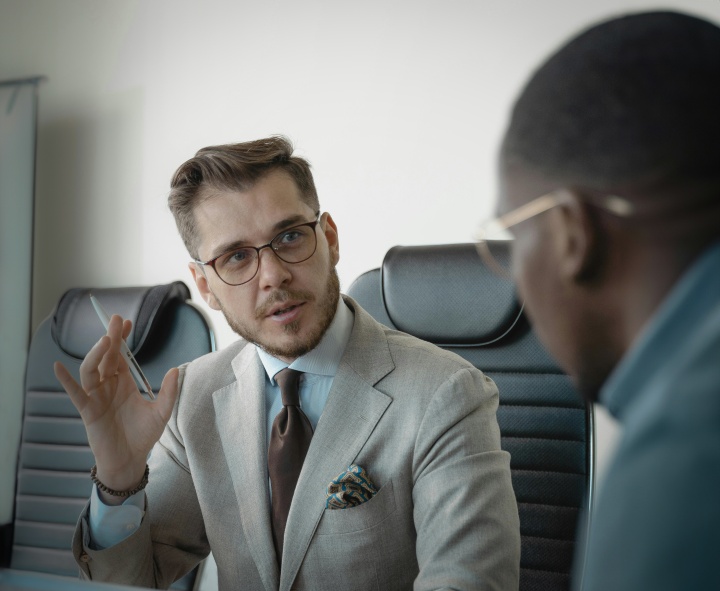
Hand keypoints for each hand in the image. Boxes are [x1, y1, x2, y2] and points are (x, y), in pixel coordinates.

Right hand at [54, 314, 179, 499]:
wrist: (130, 460)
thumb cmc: (143, 436)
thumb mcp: (162, 412)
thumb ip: (168, 392)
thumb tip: (175, 370)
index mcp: (124, 383)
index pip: (121, 355)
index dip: (121, 339)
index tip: (126, 322)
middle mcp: (108, 386)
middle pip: (106, 357)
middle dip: (110, 338)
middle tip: (115, 320)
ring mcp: (96, 397)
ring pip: (90, 369)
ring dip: (96, 354)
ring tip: (105, 340)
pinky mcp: (88, 411)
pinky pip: (75, 393)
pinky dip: (65, 380)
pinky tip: (58, 367)